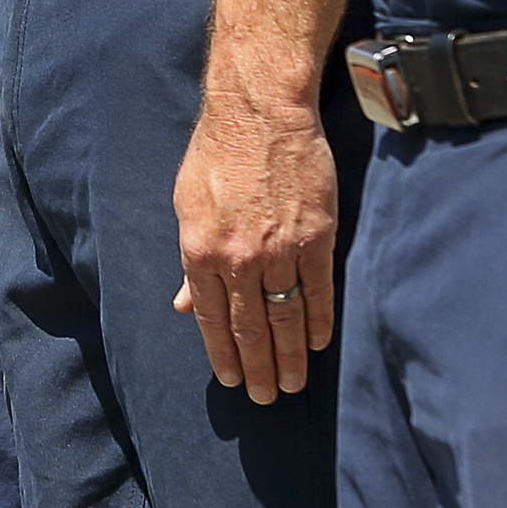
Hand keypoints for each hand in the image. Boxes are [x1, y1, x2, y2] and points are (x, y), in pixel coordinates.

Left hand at [170, 93, 339, 402]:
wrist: (259, 110)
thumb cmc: (217, 152)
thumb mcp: (187, 204)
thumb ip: (192, 260)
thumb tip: (187, 305)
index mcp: (201, 250)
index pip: (213, 318)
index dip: (223, 353)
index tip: (233, 379)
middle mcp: (239, 257)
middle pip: (251, 327)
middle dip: (259, 367)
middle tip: (266, 398)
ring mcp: (280, 249)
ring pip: (286, 317)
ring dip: (291, 356)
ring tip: (293, 384)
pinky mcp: (316, 237)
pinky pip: (319, 291)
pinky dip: (319, 322)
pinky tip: (319, 344)